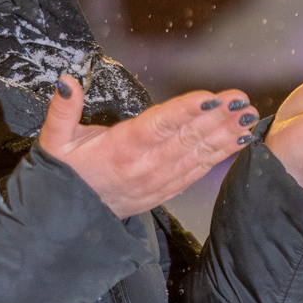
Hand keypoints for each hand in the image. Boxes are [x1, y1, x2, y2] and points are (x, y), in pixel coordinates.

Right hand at [40, 76, 260, 218]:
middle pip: (187, 138)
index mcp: (121, 149)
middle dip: (217, 118)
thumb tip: (68, 80)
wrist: (68, 222)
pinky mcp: (166, 192)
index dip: (186, 110)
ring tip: (248, 116)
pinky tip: (239, 141)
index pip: (159, 125)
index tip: (211, 96)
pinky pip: (197, 172)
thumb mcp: (54, 142)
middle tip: (241, 99)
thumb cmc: (64, 175)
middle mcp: (145, 166)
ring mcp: (158, 181)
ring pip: (197, 155)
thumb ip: (63, 110)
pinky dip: (220, 156)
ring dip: (225, 134)